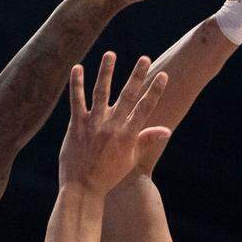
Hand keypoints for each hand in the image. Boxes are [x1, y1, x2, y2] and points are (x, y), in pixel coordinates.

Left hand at [59, 53, 169, 195]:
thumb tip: (166, 130)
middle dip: (137, 76)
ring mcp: (93, 125)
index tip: (163, 75)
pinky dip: (76, 84)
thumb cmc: (108, 175)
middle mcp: (112, 127)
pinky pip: (76, 101)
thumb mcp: (131, 159)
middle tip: (145, 58)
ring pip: (101, 93)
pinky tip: (77, 68)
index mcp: (127, 135)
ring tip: (110, 54)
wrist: (82, 188)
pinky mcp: (75, 126)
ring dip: (106, 72)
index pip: (145, 109)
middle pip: (127, 96)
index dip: (154, 91)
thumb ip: (146, 140)